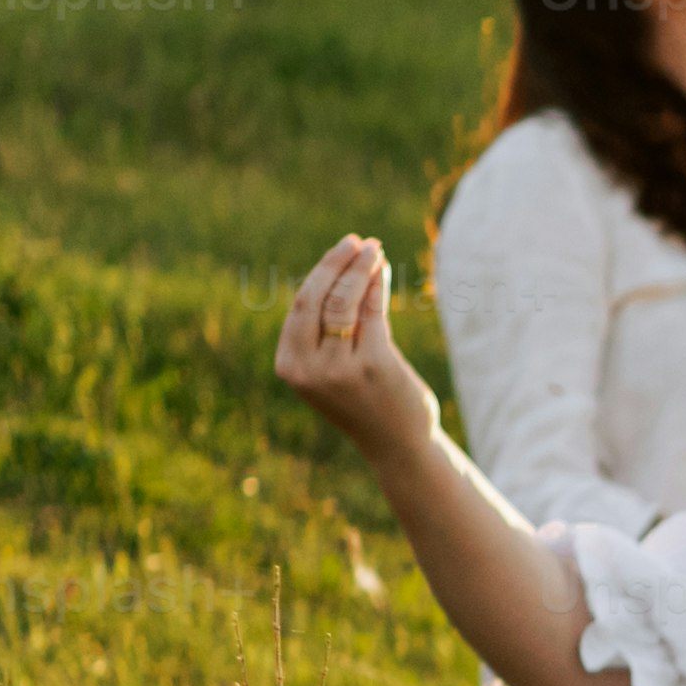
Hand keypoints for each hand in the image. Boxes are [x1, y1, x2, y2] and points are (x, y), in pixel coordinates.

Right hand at [274, 233, 441, 457]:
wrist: (396, 444)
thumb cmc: (364, 400)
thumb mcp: (333, 365)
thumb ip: (330, 326)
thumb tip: (345, 266)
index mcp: (289, 366)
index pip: (300, 307)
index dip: (320, 273)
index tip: (341, 250)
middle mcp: (308, 368)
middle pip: (316, 298)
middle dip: (336, 264)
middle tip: (356, 241)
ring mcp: (339, 368)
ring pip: (344, 301)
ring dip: (360, 270)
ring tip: (374, 249)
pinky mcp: (373, 365)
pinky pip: (372, 313)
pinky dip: (377, 286)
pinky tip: (382, 270)